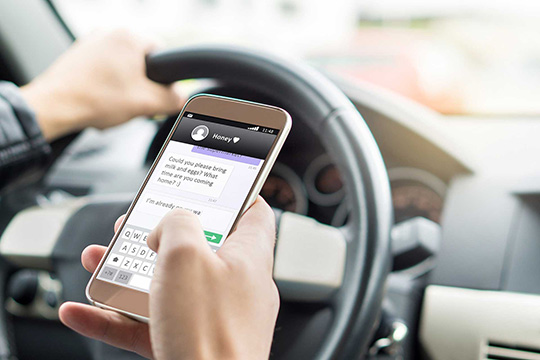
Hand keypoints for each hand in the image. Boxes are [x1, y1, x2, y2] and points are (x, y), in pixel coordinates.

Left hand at [21, 29, 183, 140]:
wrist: (55, 107)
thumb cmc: (95, 99)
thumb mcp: (146, 104)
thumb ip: (173, 99)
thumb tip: (183, 97)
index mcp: (129, 36)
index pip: (163, 55)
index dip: (163, 80)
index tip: (155, 95)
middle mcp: (110, 33)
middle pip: (142, 63)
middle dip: (142, 86)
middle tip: (134, 103)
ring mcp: (92, 42)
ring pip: (124, 69)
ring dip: (125, 88)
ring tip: (114, 104)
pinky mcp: (80, 55)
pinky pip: (106, 70)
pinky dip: (108, 87)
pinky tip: (102, 101)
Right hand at [59, 197, 279, 359]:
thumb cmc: (210, 331)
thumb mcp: (186, 255)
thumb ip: (178, 223)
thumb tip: (171, 223)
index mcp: (248, 255)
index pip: (252, 212)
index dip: (231, 195)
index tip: (205, 187)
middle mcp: (236, 285)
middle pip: (199, 247)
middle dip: (159, 235)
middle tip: (135, 227)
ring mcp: (214, 316)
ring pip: (169, 285)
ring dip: (129, 273)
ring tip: (99, 260)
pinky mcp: (191, 344)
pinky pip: (151, 323)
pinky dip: (117, 316)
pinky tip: (84, 311)